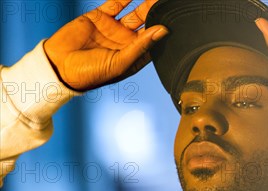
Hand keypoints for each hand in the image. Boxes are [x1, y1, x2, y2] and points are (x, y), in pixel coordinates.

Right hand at [43, 0, 167, 90]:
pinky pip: (116, 3)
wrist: (59, 66)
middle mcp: (127, 42)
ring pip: (135, 12)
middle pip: (148, 24)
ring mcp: (114, 29)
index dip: (165, 30)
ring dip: (145, 3)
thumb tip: (163, 30)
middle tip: (169, 3)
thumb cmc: (91, 74)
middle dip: (158, 13)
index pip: (156, 41)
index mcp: (135, 56)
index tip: (176, 19)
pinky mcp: (100, 17)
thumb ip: (142, 45)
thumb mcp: (121, 62)